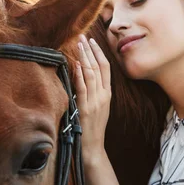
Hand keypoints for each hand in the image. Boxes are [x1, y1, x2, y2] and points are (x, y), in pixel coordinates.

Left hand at [73, 34, 110, 161]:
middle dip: (90, 51)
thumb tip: (83, 75)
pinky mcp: (86, 108)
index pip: (106, 68)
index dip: (99, 53)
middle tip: (83, 37)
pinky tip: (76, 64)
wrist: (93, 147)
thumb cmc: (93, 128)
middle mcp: (103, 96)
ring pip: (91, 74)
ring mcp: (95, 102)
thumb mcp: (98, 108)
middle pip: (99, 68)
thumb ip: (94, 92)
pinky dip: (79, 74)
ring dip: (84, 58)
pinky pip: (83, 88)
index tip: (92, 41)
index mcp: (108, 95)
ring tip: (79, 44)